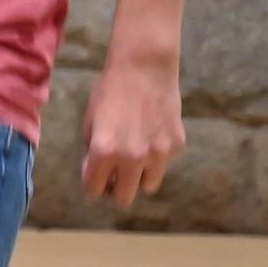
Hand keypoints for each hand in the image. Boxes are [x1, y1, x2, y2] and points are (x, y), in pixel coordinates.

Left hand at [82, 50, 183, 207]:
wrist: (145, 68)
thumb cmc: (111, 90)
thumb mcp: (90, 120)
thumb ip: (93, 149)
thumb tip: (97, 171)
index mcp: (104, 152)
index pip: (93, 189)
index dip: (92, 185)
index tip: (95, 179)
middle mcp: (131, 159)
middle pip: (123, 198)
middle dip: (116, 190)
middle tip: (115, 176)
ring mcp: (158, 155)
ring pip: (148, 186)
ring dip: (139, 176)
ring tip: (136, 157)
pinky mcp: (176, 146)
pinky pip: (164, 163)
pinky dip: (157, 157)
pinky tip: (152, 134)